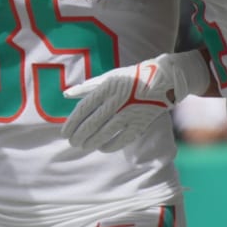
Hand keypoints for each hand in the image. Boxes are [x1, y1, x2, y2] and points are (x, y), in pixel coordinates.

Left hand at [62, 50, 210, 152]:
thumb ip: (86, 87)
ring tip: (83, 146)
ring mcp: (129, 113)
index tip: (65, 132)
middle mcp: (116, 101)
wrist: (162, 80)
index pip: (84, 108)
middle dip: (79, 135)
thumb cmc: (130, 78)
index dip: (72, 122)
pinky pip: (122, 139)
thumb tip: (66, 95)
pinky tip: (102, 148)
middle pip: (92, 123)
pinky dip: (110, 146)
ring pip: (105, 133)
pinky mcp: (140, 123)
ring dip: (91, 142)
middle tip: (72, 142)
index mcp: (107, 88)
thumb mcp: (107, 78)